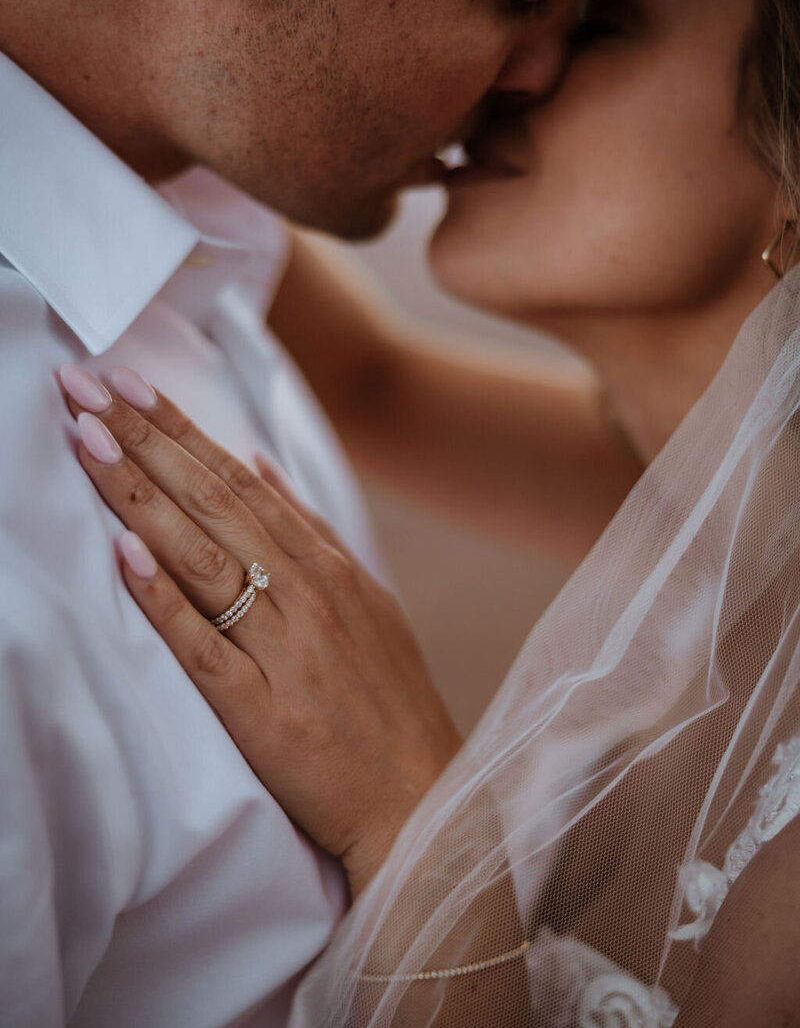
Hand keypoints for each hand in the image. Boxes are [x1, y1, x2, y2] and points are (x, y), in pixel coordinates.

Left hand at [58, 365, 461, 898]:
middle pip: (212, 501)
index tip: (127, 382)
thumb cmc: (386, 701)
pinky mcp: (264, 712)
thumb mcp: (365, 598)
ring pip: (204, 557)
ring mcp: (286, 648)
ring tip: (90, 440)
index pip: (236, 479)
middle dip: (146, 438)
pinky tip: (125, 557)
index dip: (178, 428)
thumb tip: (259, 464)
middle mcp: (306, 593)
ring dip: (143, 495)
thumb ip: (310, 531)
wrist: (420, 796)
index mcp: (326, 565)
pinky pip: (204, 649)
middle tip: (87, 384)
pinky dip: (165, 600)